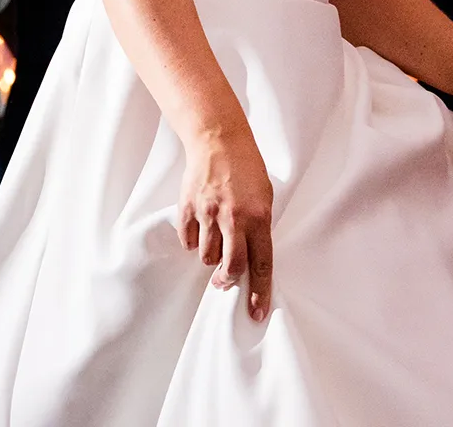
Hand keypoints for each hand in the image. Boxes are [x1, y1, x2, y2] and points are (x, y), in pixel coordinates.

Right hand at [179, 124, 274, 322]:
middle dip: (226, 280)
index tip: (256, 313)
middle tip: (223, 282)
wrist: (218, 140)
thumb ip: (259, 227)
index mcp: (258, 218)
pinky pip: (187, 239)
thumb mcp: (265, 197)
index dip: (259, 292)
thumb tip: (250, 257)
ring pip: (206, 256)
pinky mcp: (188, 207)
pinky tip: (199, 228)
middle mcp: (234, 219)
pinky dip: (192, 240)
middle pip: (230, 267)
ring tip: (214, 240)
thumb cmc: (247, 168)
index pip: (261, 264)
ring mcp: (209, 213)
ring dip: (210, 256)